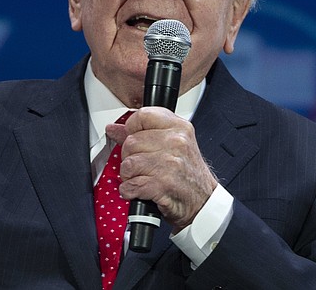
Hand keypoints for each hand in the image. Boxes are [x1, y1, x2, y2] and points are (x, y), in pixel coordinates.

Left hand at [105, 107, 217, 231]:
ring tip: (142, 178)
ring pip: (128, 164)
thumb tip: (114, 128)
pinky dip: (130, 191)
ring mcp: (170, 164)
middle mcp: (176, 142)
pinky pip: (130, 185)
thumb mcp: (172, 145)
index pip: (142, 115)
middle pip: (130, 142)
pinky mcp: (162, 185)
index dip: (131, 128)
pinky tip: (140, 190)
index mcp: (179, 127)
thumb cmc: (187, 173)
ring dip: (129, 176)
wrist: (202, 201)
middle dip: (130, 157)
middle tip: (143, 165)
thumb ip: (141, 133)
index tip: (134, 137)